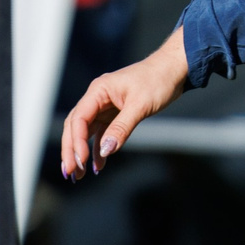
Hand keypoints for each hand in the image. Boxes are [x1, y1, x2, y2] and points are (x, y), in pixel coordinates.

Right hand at [59, 29, 188, 178]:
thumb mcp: (141, 105)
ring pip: (86, 131)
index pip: (79, 119)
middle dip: (71, 150)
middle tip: (71, 173)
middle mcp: (97, 98)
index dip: (76, 141)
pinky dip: (98, 148)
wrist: (173, 69)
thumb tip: (105, 151)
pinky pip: (101, 132)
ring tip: (80, 175)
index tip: (80, 161)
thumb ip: (122, 128)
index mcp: (98, 91)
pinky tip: (99, 165)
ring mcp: (104, 106)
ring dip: (81, 152)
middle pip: (76, 126)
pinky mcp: (114, 113)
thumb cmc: (158, 81)